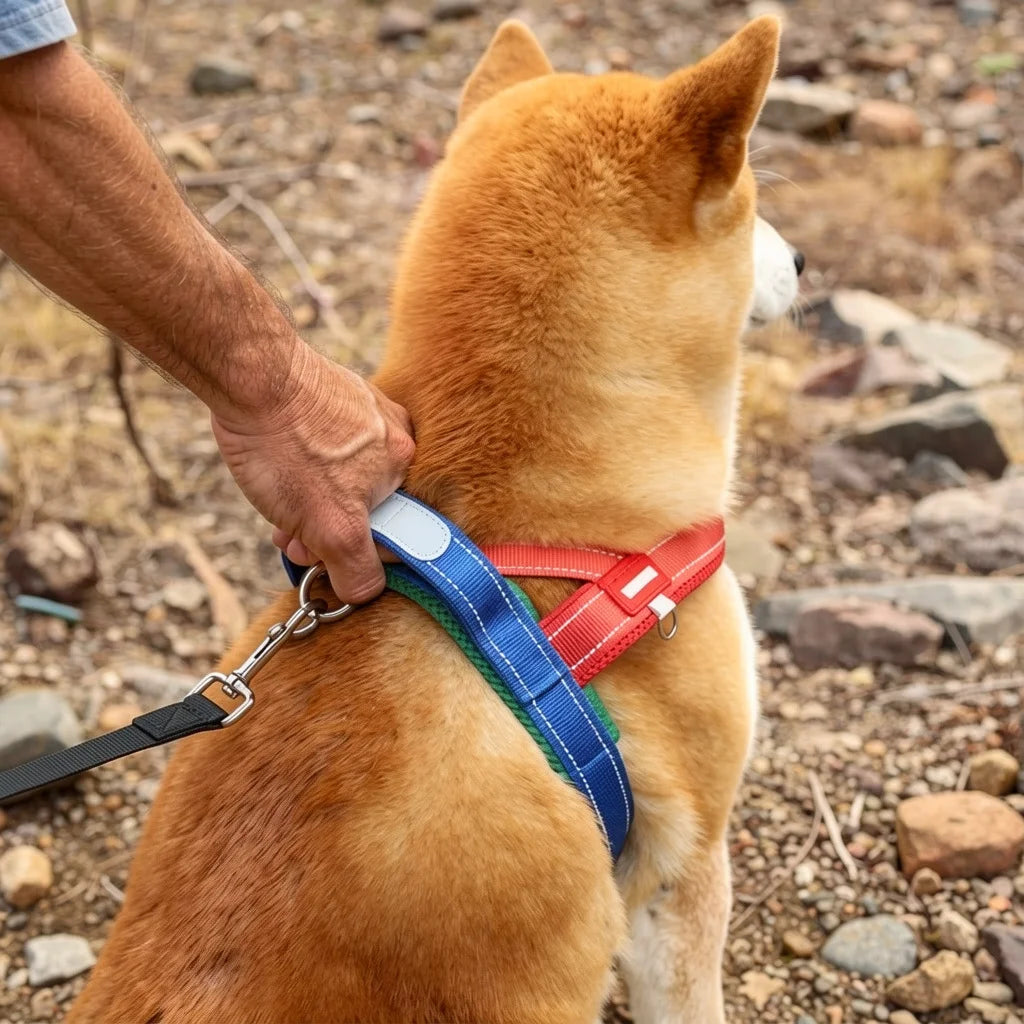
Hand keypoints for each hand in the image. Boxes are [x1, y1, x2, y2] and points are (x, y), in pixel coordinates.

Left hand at [210, 344, 414, 603]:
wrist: (249, 375)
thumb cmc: (288, 447)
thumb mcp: (329, 527)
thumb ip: (357, 568)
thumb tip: (367, 593)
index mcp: (405, 464)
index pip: (395, 529)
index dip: (354, 553)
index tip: (319, 557)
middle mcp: (394, 435)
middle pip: (366, 505)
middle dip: (327, 530)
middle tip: (291, 538)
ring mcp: (364, 411)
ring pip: (343, 479)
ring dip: (310, 505)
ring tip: (275, 508)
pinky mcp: (333, 394)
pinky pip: (326, 447)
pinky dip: (302, 468)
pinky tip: (275, 471)